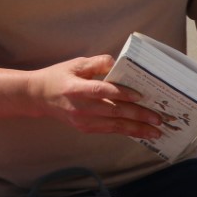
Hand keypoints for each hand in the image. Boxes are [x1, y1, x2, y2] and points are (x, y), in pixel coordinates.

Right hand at [27, 55, 166, 138]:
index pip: (102, 91)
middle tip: (158, 118)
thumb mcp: (76, 63)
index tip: (141, 96)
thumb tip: (119, 64)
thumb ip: (98, 63)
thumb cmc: (59, 76)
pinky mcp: (85, 128)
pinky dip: (126, 132)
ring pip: (114, 126)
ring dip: (137, 129)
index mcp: (76, 88)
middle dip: (138, 116)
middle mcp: (81, 107)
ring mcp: (83, 121)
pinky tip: (141, 133)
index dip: (122, 94)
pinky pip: (109, 131)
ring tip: (156, 132)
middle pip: (113, 112)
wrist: (38, 96)